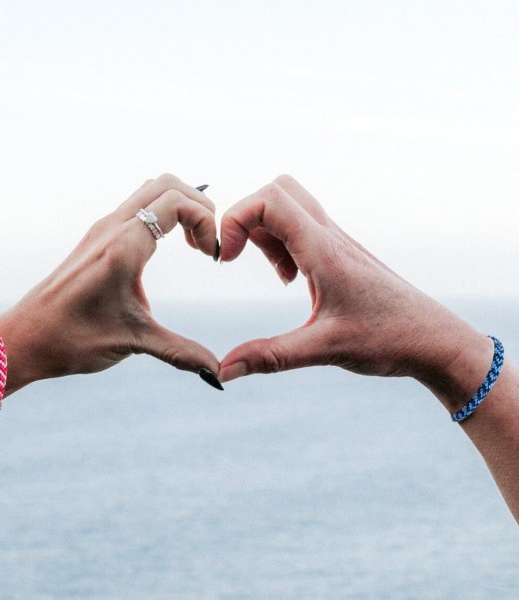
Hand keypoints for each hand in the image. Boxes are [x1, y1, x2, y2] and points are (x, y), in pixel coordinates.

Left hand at [0, 174, 221, 392]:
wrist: (24, 338)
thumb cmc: (73, 338)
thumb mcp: (134, 342)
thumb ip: (180, 352)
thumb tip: (216, 372)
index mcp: (124, 247)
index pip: (176, 203)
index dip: (205, 221)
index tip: (210, 255)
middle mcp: (112, 228)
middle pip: (166, 184)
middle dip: (198, 205)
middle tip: (206, 242)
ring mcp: (102, 229)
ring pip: (149, 191)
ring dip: (179, 207)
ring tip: (191, 243)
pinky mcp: (96, 238)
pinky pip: (136, 207)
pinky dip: (161, 214)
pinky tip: (166, 247)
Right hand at [218, 175, 489, 401]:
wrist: (434, 339)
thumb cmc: (388, 339)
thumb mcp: (323, 350)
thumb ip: (269, 357)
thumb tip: (222, 371)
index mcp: (324, 251)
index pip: (269, 200)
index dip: (235, 219)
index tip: (228, 259)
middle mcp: (329, 237)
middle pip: (277, 190)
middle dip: (246, 217)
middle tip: (240, 257)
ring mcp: (336, 242)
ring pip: (289, 207)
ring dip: (265, 232)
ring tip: (276, 275)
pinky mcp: (340, 253)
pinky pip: (302, 228)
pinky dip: (282, 243)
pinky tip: (291, 279)